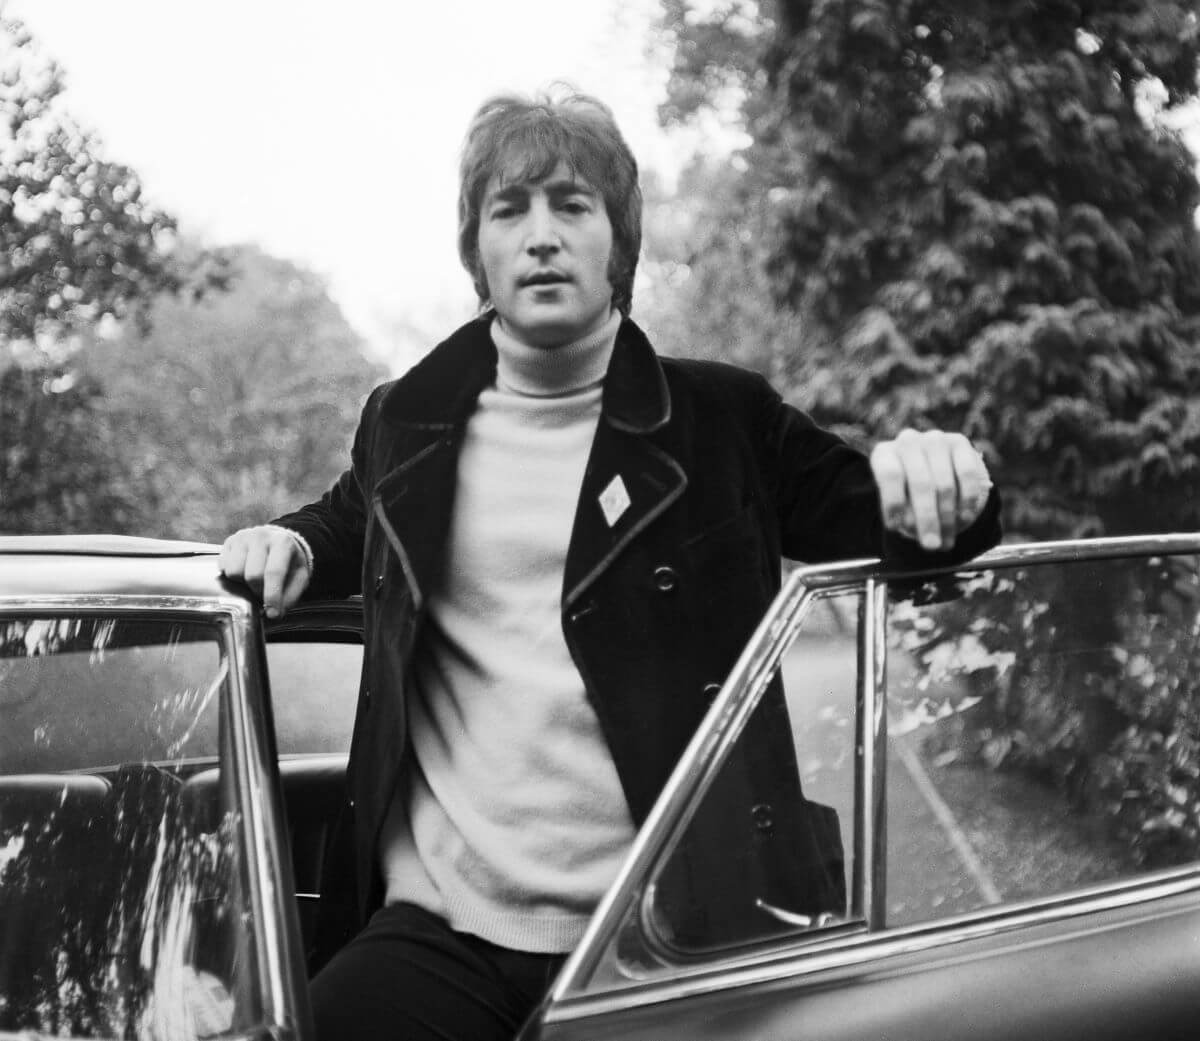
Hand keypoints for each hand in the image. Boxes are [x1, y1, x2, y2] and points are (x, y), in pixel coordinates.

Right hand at [218, 525, 310, 617]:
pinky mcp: (229, 542)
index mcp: (282, 543)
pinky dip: (232, 576)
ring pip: (234, 572)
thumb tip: (272, 615)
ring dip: (242, 583)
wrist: (278, 540)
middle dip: (258, 591)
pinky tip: (243, 573)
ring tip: (253, 580)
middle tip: (263, 593)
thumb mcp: (299, 577)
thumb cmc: (289, 562)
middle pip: (252, 575)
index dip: (272, 596)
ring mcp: (242, 537)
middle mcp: (261, 536)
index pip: (274, 572)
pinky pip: (223, 567)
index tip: (272, 613)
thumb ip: (290, 596)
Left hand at [870, 429, 992, 551]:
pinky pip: (967, 474)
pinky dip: (967, 499)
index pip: (890, 475)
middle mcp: (908, 441)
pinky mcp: (959, 442)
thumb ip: (903, 513)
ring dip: (948, 517)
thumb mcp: (898, 502)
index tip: (896, 528)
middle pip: (921, 483)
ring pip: (945, 484)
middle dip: (927, 519)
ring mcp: (935, 439)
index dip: (893, 502)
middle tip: (930, 546)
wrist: (932, 470)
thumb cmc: (907, 492)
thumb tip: (915, 527)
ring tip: (947, 540)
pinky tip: (965, 518)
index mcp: (884, 454)